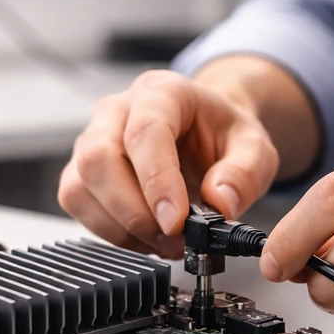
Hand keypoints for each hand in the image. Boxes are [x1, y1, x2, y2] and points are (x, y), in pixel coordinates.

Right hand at [58, 69, 279, 257]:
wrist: (205, 134)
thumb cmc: (222, 135)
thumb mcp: (255, 148)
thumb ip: (245, 173)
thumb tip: (220, 203)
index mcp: (161, 92)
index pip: (145, 131)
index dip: (156, 180)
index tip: (175, 221)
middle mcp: (117, 111)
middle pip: (98, 159)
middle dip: (134, 212)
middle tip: (173, 239)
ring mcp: (92, 140)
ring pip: (79, 186)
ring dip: (120, 227)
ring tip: (165, 241)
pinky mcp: (83, 172)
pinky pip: (78, 204)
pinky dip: (110, 231)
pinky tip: (144, 237)